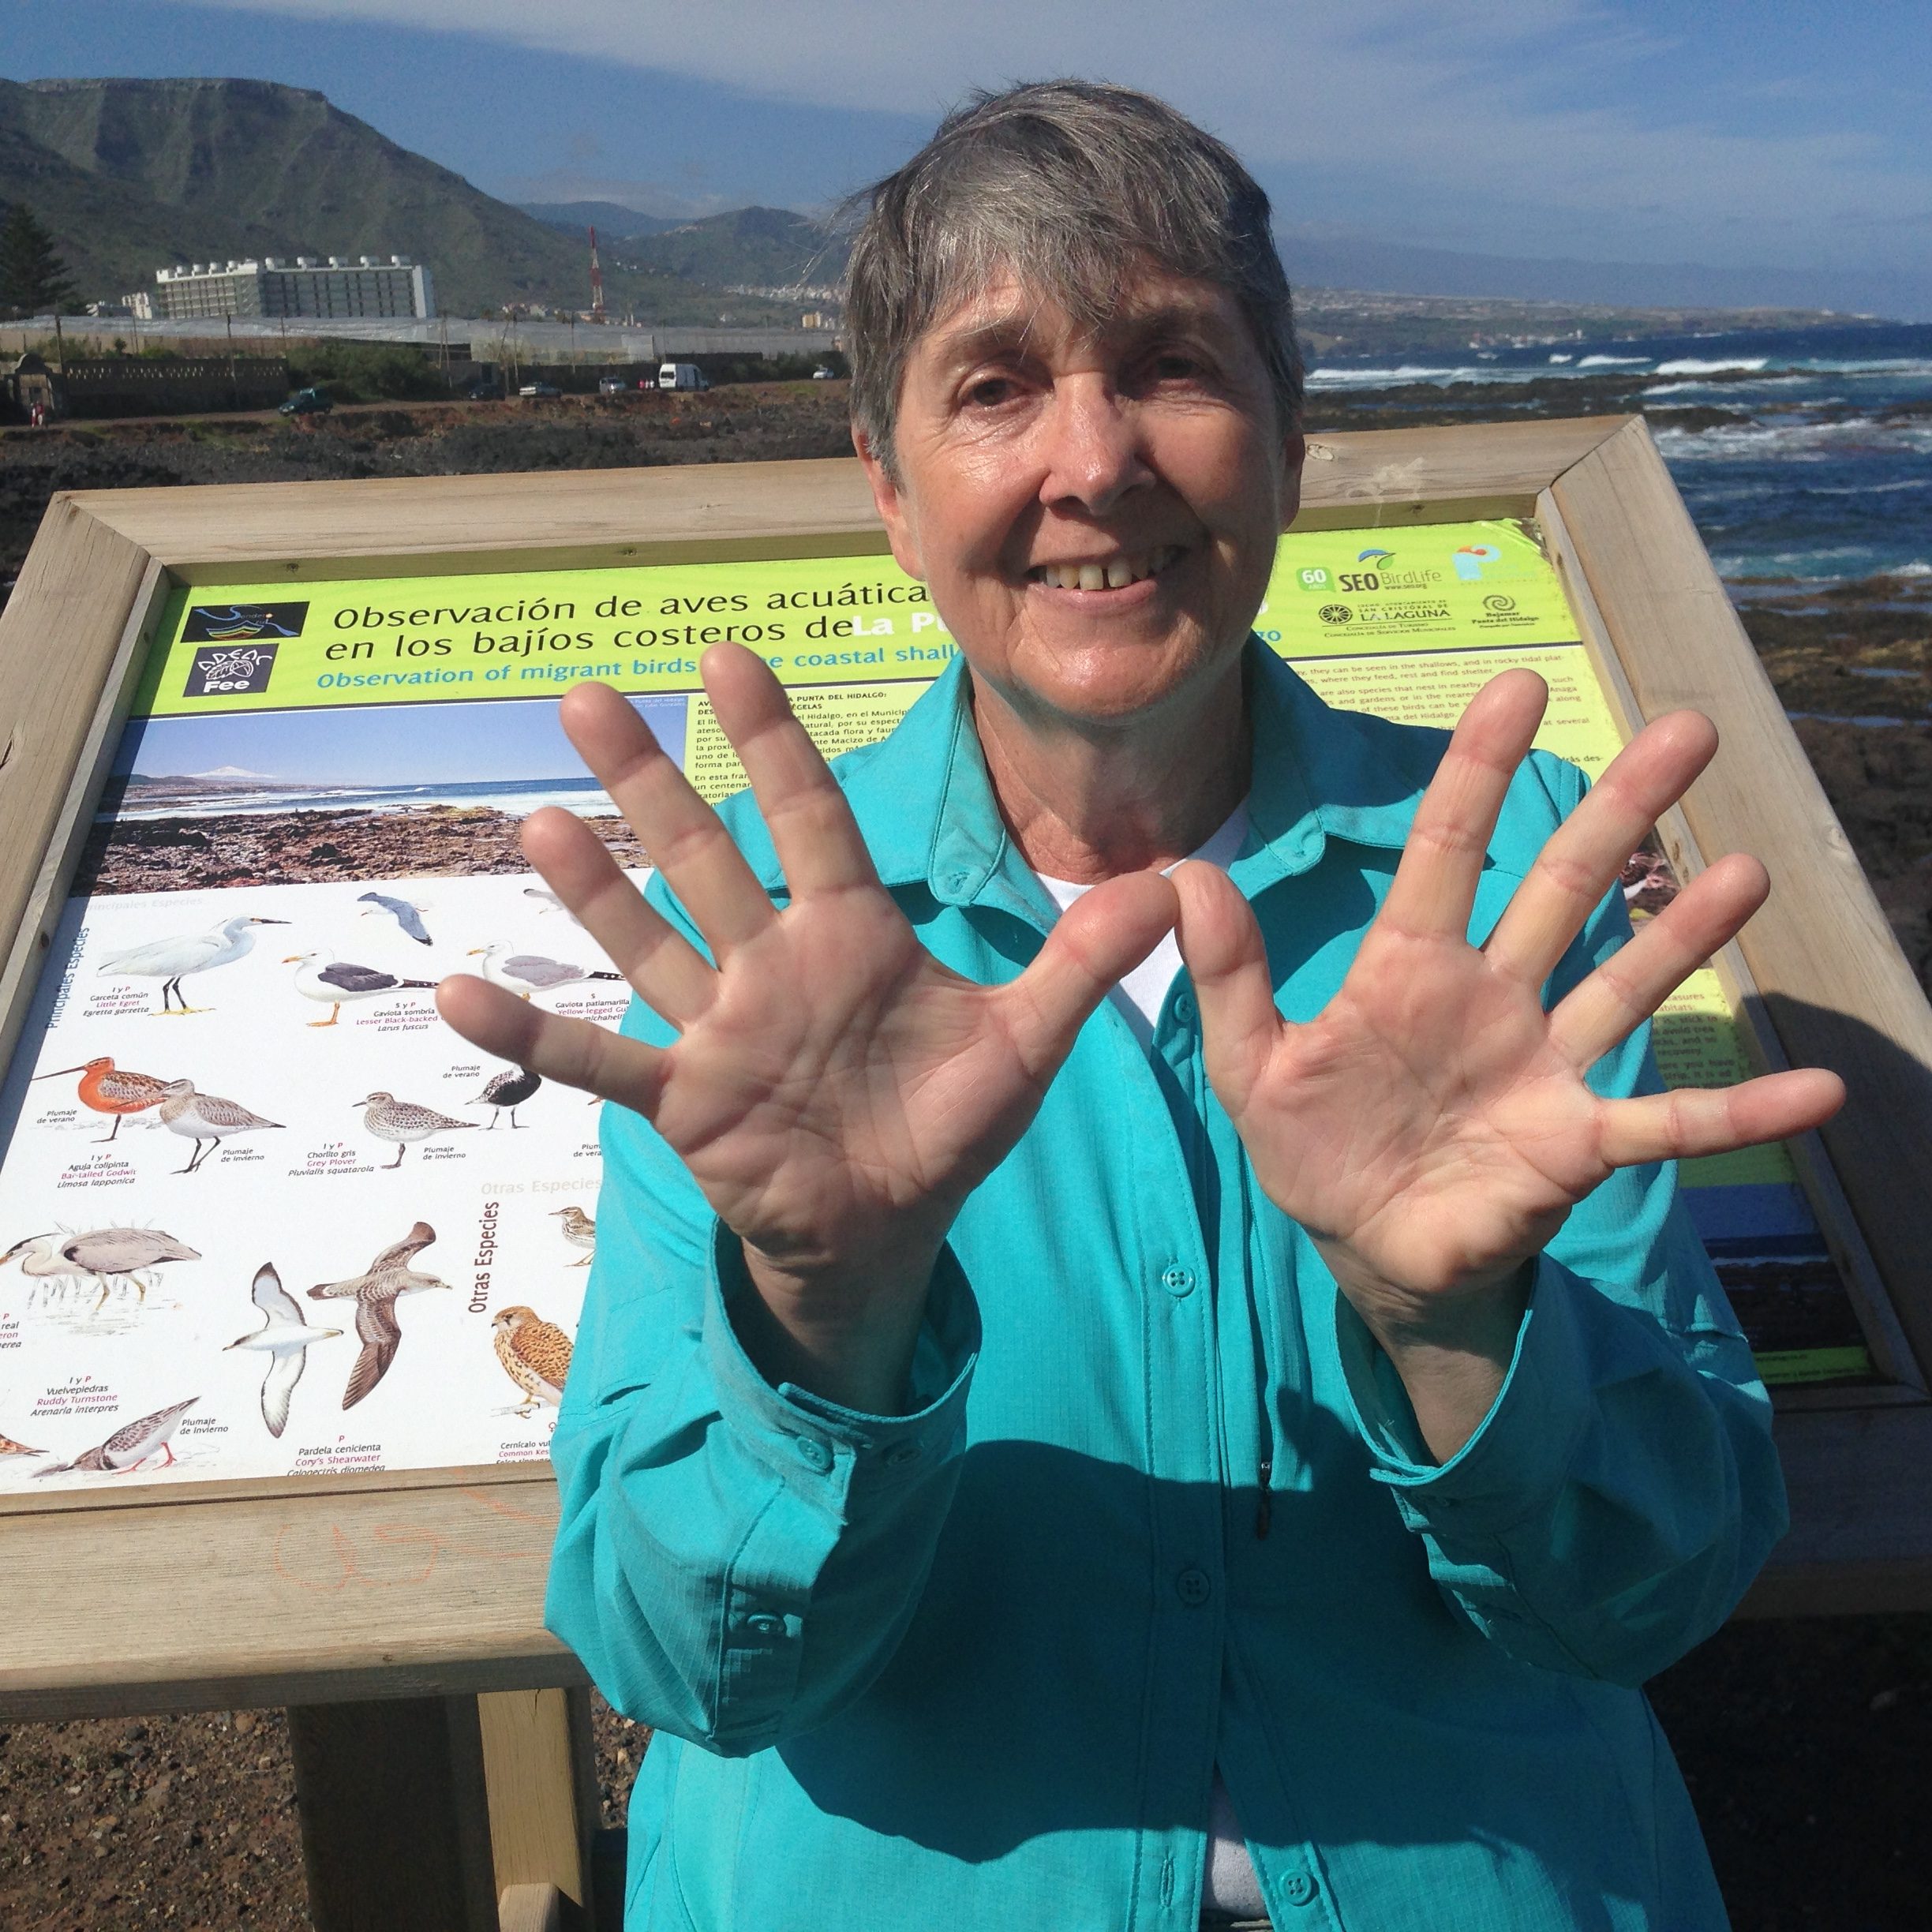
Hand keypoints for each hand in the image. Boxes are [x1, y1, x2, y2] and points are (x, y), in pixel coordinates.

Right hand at [436, 644, 1177, 1410]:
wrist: (890, 1227)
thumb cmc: (946, 1124)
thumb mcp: (1026, 1043)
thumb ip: (1083, 962)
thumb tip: (1174, 886)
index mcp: (852, 936)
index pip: (813, 821)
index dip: (774, 744)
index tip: (727, 659)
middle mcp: (773, 965)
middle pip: (706, 857)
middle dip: (654, 781)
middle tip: (587, 695)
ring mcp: (721, 1030)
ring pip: (648, 941)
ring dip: (592, 888)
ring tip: (535, 820)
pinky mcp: (686, 1101)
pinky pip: (603, 1061)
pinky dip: (536, 1036)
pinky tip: (459, 997)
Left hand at [1173, 670, 1842, 1448]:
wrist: (1363, 1248)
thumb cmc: (1310, 1146)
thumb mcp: (1251, 1067)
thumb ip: (1227, 977)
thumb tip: (1184, 878)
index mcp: (1408, 968)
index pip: (1449, 848)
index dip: (1478, 769)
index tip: (1518, 684)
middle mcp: (1491, 998)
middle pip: (1562, 887)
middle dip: (1619, 811)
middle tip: (1689, 728)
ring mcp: (1543, 1067)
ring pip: (1623, 982)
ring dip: (1687, 933)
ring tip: (1748, 869)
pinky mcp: (1576, 1143)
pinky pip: (1667, 1121)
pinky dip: (1736, 1110)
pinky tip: (1817, 1091)